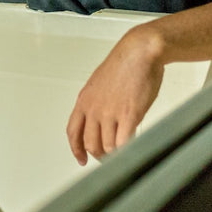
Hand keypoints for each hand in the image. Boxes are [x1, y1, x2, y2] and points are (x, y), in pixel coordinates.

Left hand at [66, 26, 164, 164]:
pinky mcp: (129, 115)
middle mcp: (94, 108)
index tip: (81, 159)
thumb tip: (100, 121)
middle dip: (99, 155)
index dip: (76, 149)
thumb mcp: (99, 84)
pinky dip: (127, 150)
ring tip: (123, 150)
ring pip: (107, 146)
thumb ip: (96, 103)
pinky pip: (124, 142)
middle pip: (90, 144)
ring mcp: (110, 112)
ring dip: (115, 153)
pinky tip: (132, 145)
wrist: (139, 52)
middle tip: (109, 157)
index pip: (73, 132)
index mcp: (84, 101)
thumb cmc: (124, 65)